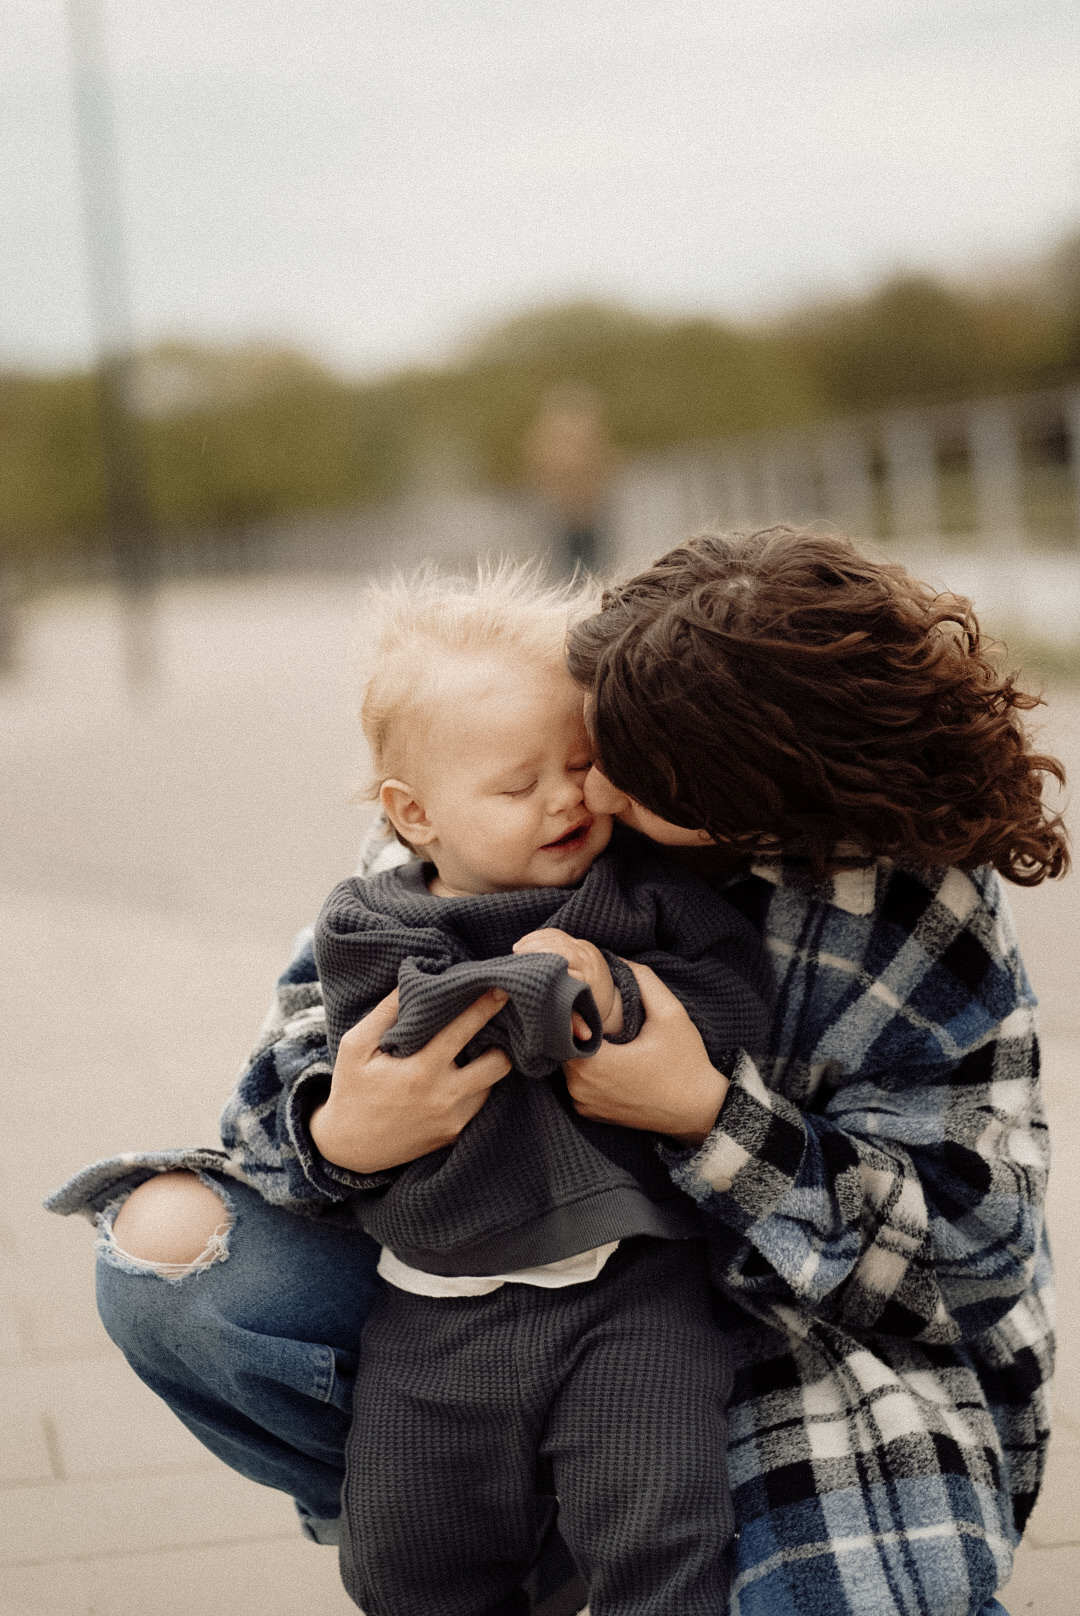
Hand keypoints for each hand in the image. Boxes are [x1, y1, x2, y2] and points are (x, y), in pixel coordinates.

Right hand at [309, 988, 511, 1173]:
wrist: (348, 1148)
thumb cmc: (351, 1090)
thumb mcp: (355, 1046)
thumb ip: (384, 1013)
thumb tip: (410, 981)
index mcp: (421, 1071)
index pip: (464, 1031)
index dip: (485, 1006)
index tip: (501, 988)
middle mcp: (444, 1097)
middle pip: (499, 1065)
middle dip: (502, 1043)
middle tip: (496, 1027)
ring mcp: (453, 1121)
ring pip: (493, 1086)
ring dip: (489, 1066)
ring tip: (479, 1049)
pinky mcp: (454, 1136)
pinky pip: (480, 1107)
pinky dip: (478, 1089)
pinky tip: (465, 1075)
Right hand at [513, 927, 622, 1037]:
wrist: (610, 993)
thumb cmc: (590, 1008)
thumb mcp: (583, 1015)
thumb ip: (574, 1021)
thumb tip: (579, 1036)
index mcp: (589, 979)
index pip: (565, 972)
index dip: (543, 971)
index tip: (524, 977)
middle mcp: (588, 961)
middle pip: (560, 950)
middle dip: (536, 952)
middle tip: (516, 959)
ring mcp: (585, 948)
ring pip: (556, 938)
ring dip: (533, 943)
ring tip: (516, 952)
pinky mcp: (580, 941)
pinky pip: (556, 933)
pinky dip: (537, 936)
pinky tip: (522, 944)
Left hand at [562, 961, 728, 1143]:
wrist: (698, 1110)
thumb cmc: (685, 1063)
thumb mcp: (670, 1015)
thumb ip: (643, 981)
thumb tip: (617, 960)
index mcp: (595, 1064)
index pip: (563, 1026)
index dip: (573, 1009)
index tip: (590, 999)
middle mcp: (580, 1088)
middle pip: (563, 1044)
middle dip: (578, 1027)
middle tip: (598, 1014)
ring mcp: (583, 1103)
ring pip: (567, 1063)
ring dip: (581, 1048)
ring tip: (603, 1034)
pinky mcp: (589, 1113)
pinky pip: (577, 1082)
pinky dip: (587, 1069)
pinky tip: (609, 1058)